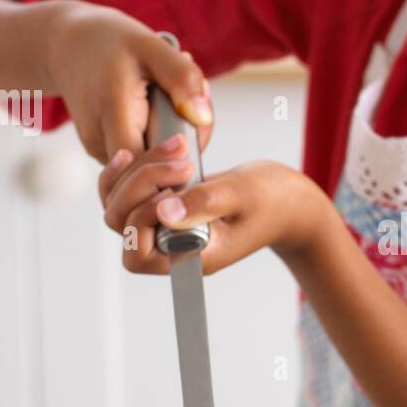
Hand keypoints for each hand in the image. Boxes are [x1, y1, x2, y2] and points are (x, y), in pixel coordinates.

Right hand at [41, 0, 213, 163]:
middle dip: (181, 152)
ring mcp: (100, 150)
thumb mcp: (151, 46)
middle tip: (194, 116)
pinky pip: (140, 158)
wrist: (67, 45)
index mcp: (111, 114)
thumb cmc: (109, 41)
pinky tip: (163, 113)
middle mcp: (100, 141)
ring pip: (146, 167)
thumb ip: (181, 78)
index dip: (171, 163)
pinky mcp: (105, 152)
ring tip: (176, 105)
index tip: (189, 138)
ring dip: (171, 145)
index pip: (142, 166)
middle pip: (149, 172)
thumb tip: (203, 118)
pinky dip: (158, 141)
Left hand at [99, 154, 331, 275]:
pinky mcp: (164, 205)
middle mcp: (170, 246)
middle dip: (138, 186)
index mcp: (189, 256)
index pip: (137, 254)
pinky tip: (147, 152)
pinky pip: (128, 193)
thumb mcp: (242, 195)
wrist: (289, 202)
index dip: (141, 219)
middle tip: (179, 162)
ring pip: (117, 205)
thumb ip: (203, 202)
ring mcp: (165, 226)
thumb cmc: (274, 202)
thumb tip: (163, 212)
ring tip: (172, 150)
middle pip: (120, 224)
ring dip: (135, 172)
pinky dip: (131, 170)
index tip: (174, 191)